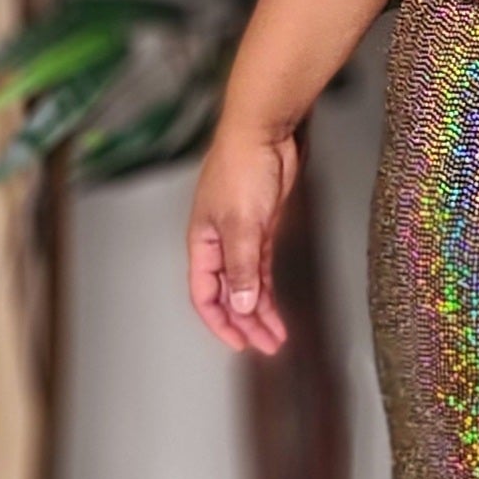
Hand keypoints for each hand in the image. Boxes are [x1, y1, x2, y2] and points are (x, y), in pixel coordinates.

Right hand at [187, 124, 296, 354]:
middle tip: (266, 346)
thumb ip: (242, 267)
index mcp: (202, 243)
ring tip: (276, 337)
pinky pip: (261, 269)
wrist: (266, 132)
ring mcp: (241, 236)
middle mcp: (218, 244)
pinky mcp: (262, 228)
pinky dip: (268, 290)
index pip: (204, 294)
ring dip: (260, 311)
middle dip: (245, 323)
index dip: (220, 322)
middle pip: (228, 294)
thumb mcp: (242, 223)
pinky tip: (275, 307)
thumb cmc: (242, 167)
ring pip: (247, 284)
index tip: (240, 344)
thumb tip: (242, 305)